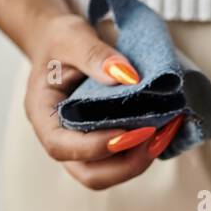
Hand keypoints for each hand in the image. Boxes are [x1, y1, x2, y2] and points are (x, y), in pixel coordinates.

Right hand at [22, 13, 181, 189]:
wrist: (63, 44)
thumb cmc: (60, 40)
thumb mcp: (71, 35)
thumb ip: (94, 54)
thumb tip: (127, 77)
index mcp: (43, 116)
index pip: (61, 147)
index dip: (97, 147)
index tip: (131, 131)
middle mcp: (61, 139)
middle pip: (90, 174)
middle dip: (126, 163)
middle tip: (155, 135)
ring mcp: (83, 147)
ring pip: (111, 174)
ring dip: (141, 159)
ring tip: (166, 131)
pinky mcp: (104, 145)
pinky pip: (124, 160)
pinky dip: (147, 149)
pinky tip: (166, 129)